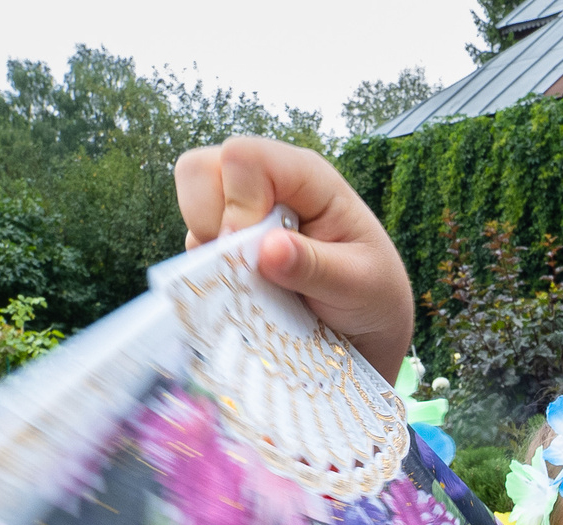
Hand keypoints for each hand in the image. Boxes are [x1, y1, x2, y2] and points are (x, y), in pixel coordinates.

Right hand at [172, 135, 413, 380]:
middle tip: (249, 266)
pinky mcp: (226, 239)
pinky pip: (193, 244)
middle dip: (211, 221)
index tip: (257, 254)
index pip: (245, 157)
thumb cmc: (372, 295)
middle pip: (198, 169)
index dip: (238, 202)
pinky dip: (210, 272)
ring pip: (190, 205)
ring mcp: (241, 208)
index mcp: (306, 175)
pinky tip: (250, 290)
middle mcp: (268, 182)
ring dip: (210, 250)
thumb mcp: (360, 286)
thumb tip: (269, 250)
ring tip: (257, 281)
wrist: (364, 329)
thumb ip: (316, 268)